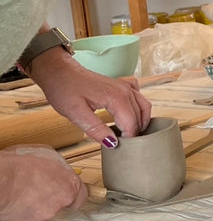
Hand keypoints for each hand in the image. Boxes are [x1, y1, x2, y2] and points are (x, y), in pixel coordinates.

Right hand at [0, 145, 87, 220]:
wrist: (0, 182)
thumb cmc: (20, 165)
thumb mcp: (46, 155)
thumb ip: (58, 166)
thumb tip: (57, 168)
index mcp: (70, 183)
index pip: (81, 195)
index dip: (73, 194)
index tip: (67, 192)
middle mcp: (61, 201)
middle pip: (61, 203)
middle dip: (51, 197)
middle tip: (37, 188)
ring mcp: (45, 214)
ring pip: (44, 211)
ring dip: (36, 204)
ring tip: (22, 192)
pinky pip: (28, 217)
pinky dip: (24, 212)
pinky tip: (16, 201)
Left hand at [30, 50, 151, 144]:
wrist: (60, 72)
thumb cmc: (65, 89)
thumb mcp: (76, 114)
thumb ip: (96, 129)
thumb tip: (113, 143)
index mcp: (116, 97)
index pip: (131, 124)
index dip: (128, 139)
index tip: (118, 148)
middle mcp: (125, 90)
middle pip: (139, 117)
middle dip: (134, 132)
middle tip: (122, 144)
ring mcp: (125, 85)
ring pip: (144, 106)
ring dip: (140, 121)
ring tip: (129, 134)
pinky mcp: (122, 84)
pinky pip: (139, 96)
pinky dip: (139, 107)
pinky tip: (131, 113)